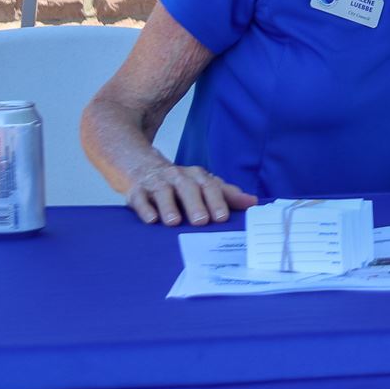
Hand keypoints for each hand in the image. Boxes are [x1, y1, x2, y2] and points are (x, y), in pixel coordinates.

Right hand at [126, 161, 256, 225]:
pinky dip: (144, 208)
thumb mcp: (203, 185)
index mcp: (196, 177)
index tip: (222, 217)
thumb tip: (253, 202)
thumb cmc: (180, 183)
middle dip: (195, 204)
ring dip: (169, 206)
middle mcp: (177, 177)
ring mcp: (156, 183)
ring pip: (163, 191)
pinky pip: (139, 198)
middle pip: (188, 188)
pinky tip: (151, 220)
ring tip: (173, 222)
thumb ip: (227, 194)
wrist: (144, 166)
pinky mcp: (136, 191)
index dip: (217, 201)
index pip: (210, 186)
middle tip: (201, 221)